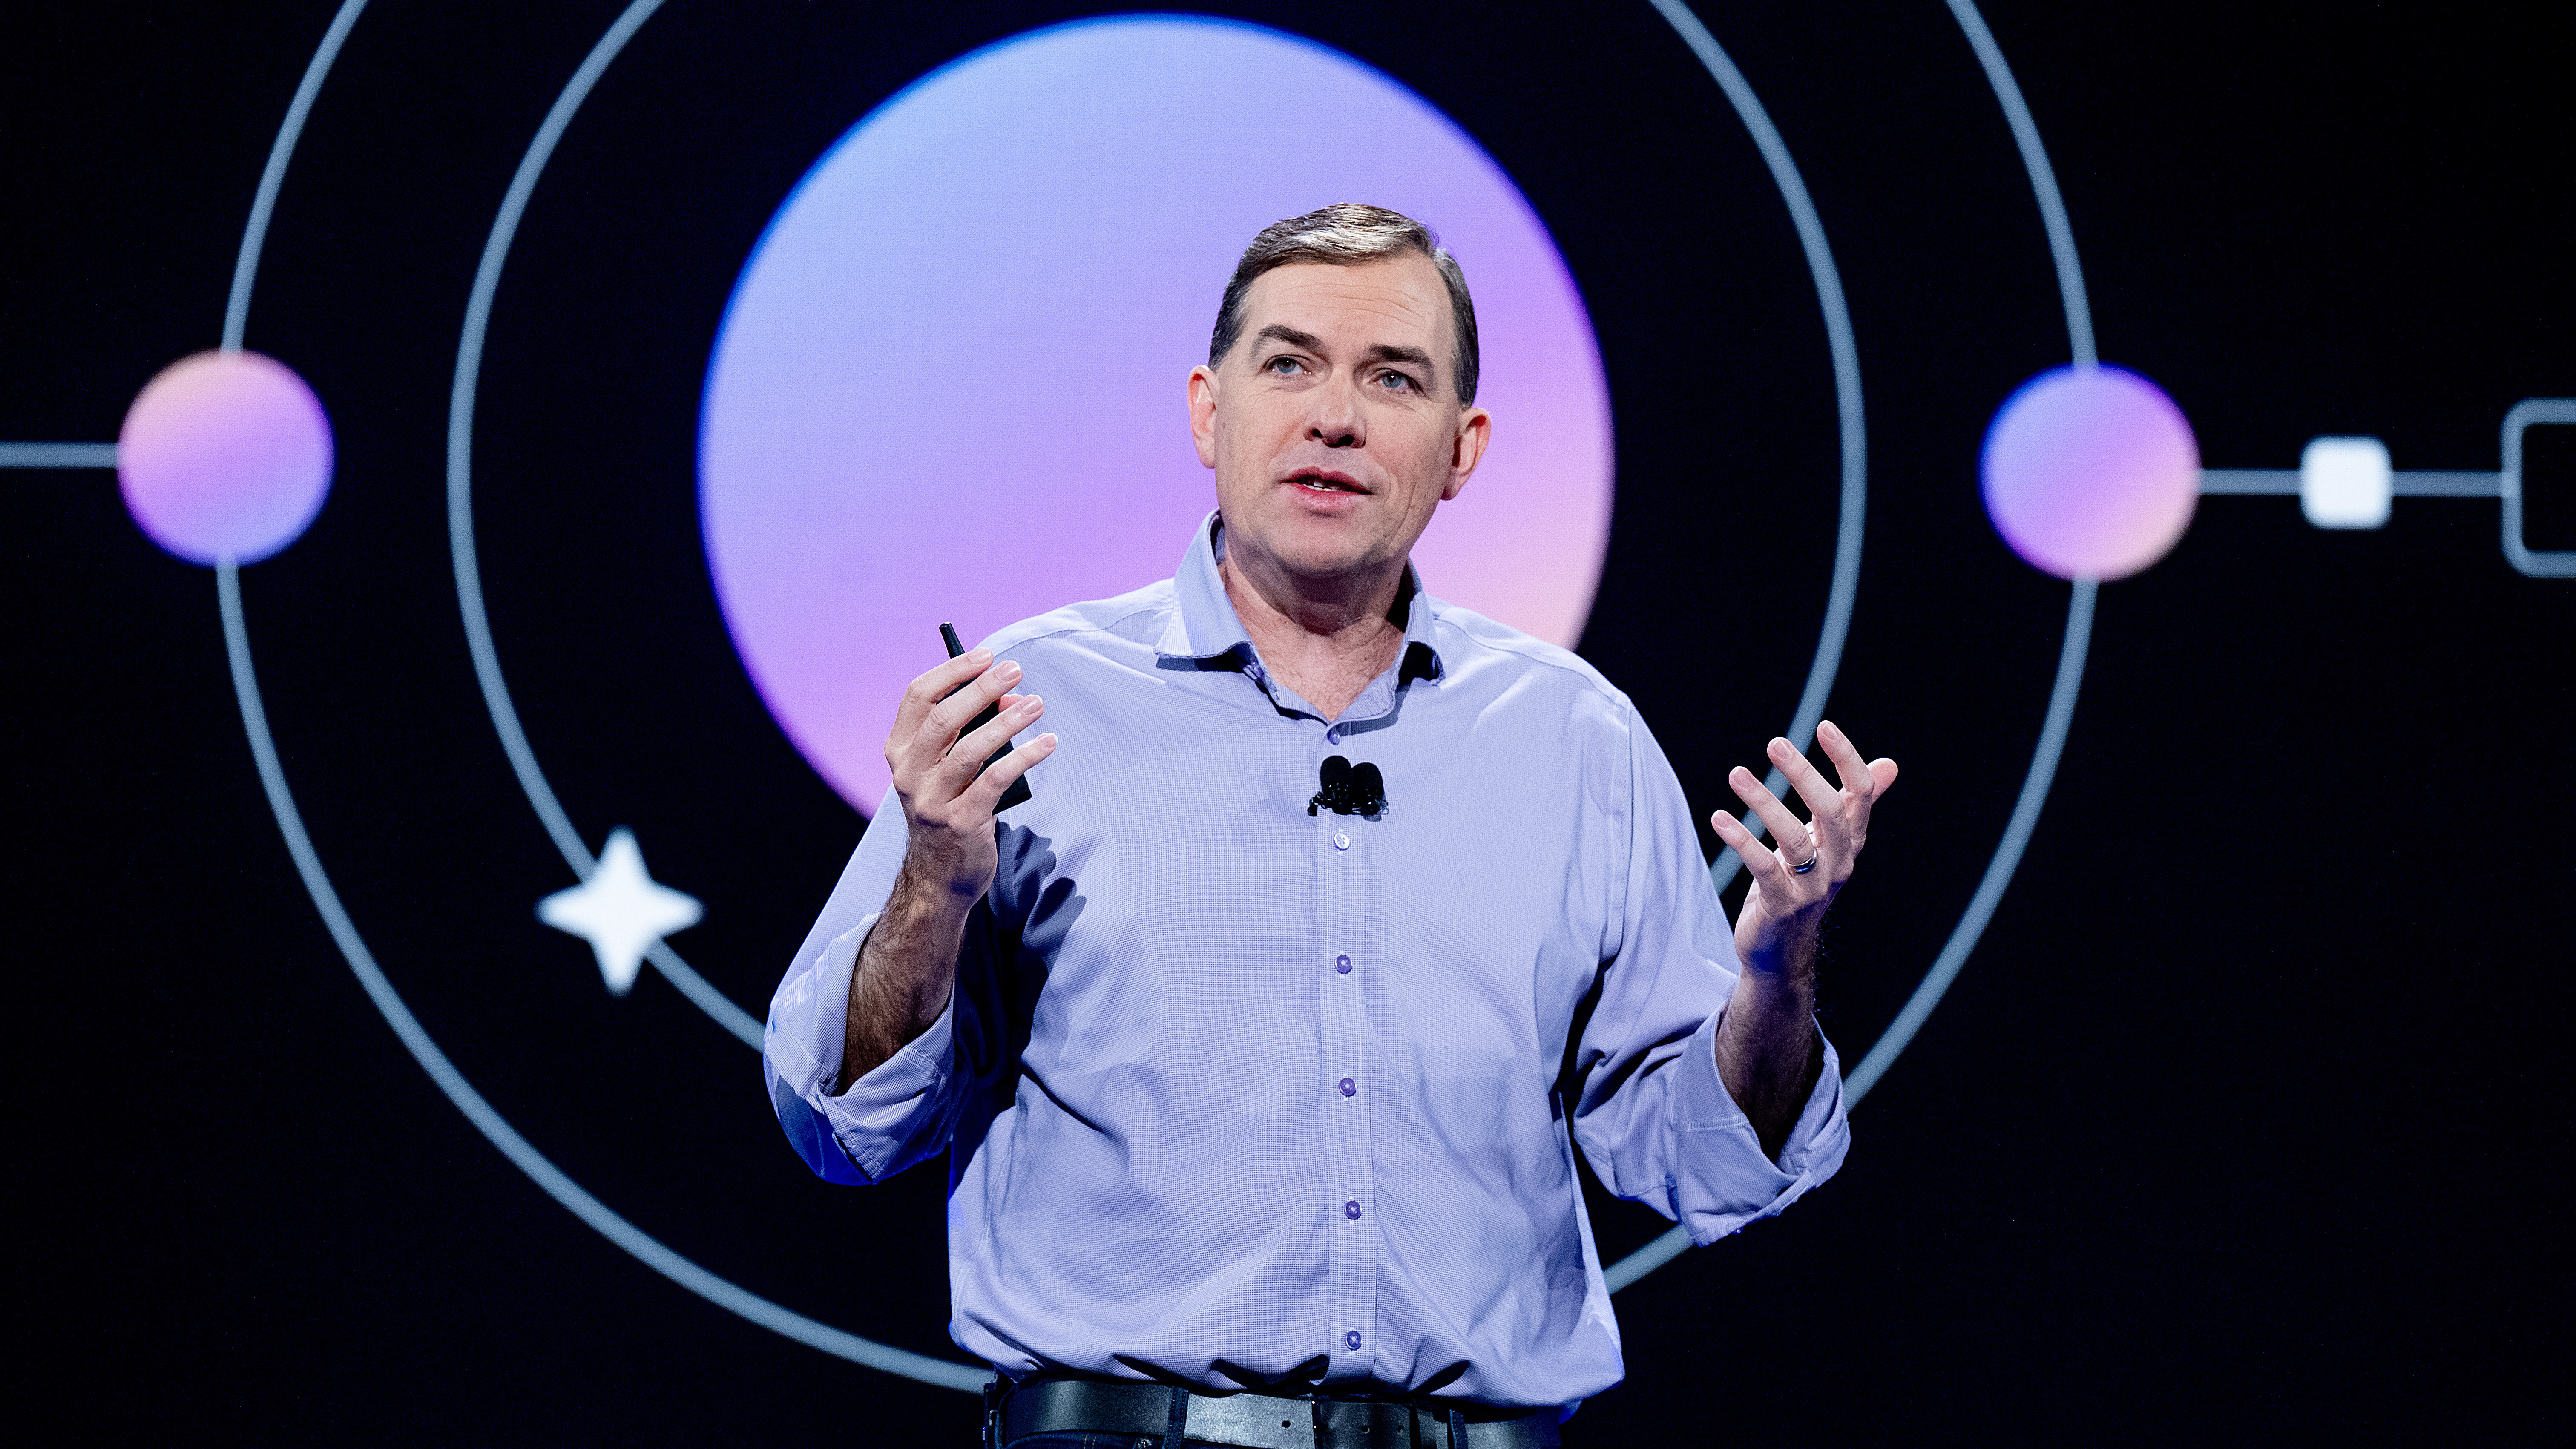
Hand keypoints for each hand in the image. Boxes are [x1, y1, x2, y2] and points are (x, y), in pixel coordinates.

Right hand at [885, 647, 1055, 905]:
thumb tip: (1012, 698)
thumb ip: (973, 731)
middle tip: (1015, 670)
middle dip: (981, 688)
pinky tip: (1046, 743)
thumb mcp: (950, 768)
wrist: (939, 877)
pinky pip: (996, 781)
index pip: (917, 698)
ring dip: (1007, 721)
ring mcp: (931, 801)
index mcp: (900, 752)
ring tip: (1037, 704)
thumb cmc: (948, 809)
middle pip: (943, 718)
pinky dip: (1024, 757)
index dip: (952, 672)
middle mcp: (908, 774)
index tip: (985, 655)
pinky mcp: (961, 823)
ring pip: (970, 750)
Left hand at [1708, 719, 1897, 974]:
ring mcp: (1812, 887)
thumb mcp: (1828, 841)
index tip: (1824, 726)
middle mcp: (1837, 863)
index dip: (1846, 760)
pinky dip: (1741, 840)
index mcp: (1849, 842)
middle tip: (1775, 743)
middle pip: (1831, 812)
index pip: (1859, 795)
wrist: (1782, 947)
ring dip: (1763, 801)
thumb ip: (1855, 804)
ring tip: (1737, 774)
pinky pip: (1763, 868)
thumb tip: (1890, 765)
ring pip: (1793, 838)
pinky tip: (1719, 818)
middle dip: (1804, 774)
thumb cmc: (1803, 882)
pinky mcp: (1781, 905)